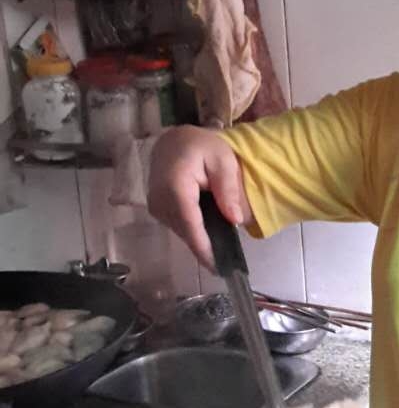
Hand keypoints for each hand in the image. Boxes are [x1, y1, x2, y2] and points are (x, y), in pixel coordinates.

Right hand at [148, 126, 247, 268]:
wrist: (175, 141)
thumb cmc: (202, 147)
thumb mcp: (223, 160)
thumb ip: (228, 189)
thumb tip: (235, 219)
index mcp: (176, 185)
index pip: (190, 223)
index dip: (203, 247)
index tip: (217, 266)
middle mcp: (159, 198)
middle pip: (185, 231)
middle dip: (204, 248)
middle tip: (226, 264)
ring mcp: (154, 205)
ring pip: (181, 231)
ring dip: (198, 239)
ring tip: (219, 251)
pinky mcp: (155, 209)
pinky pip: (177, 226)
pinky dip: (192, 230)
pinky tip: (206, 232)